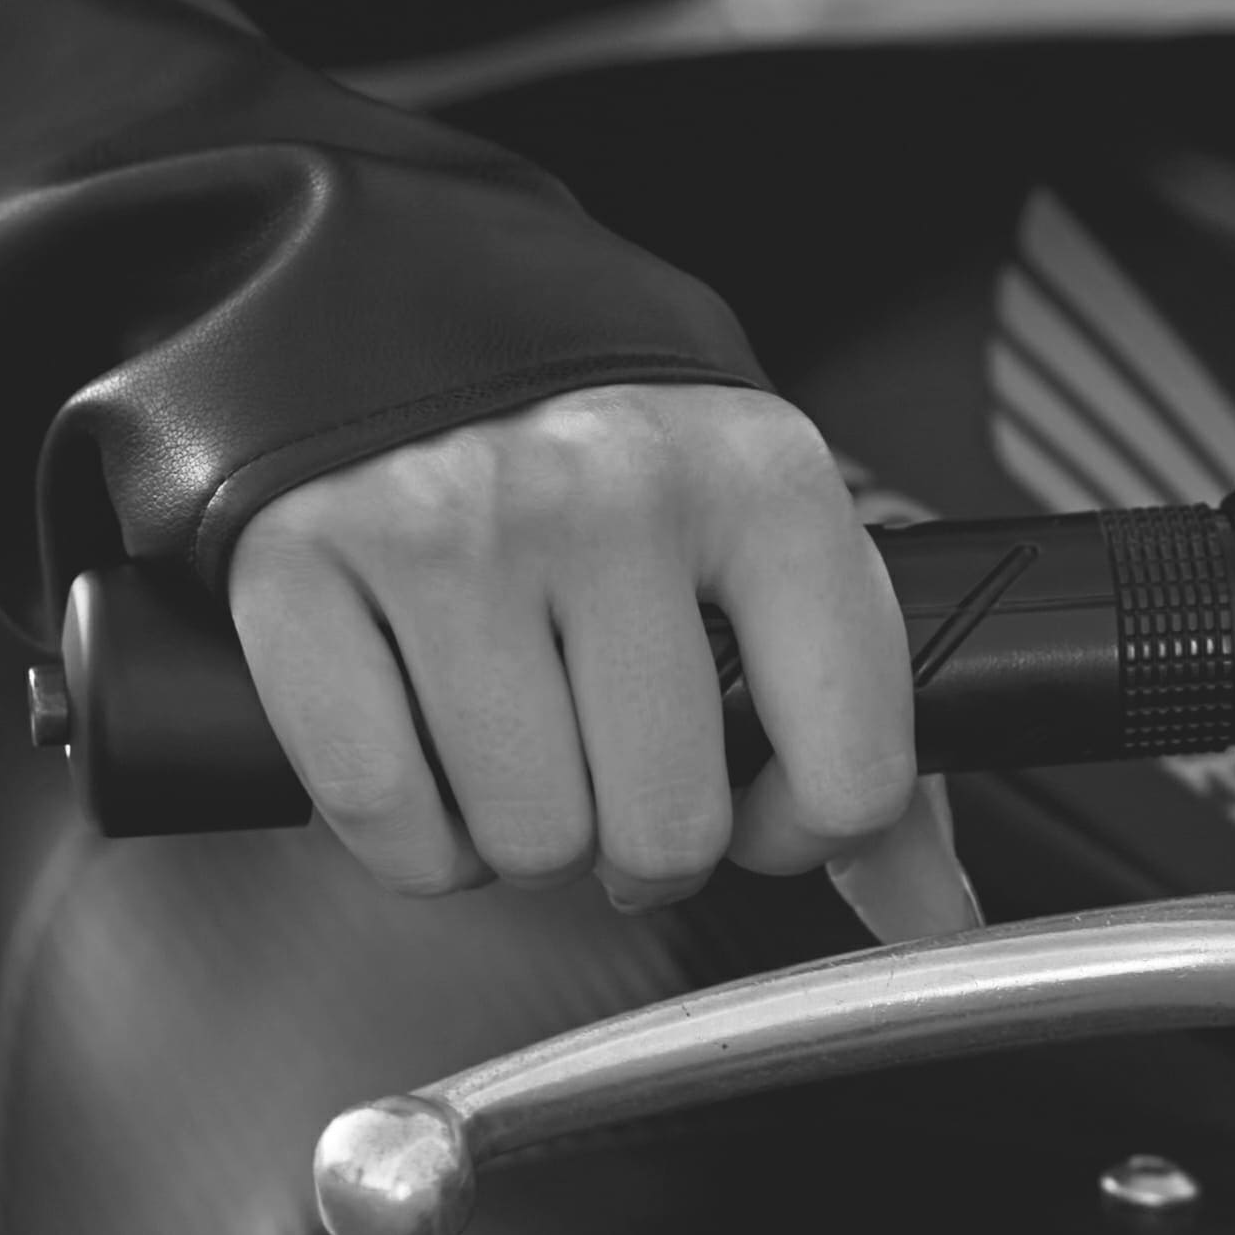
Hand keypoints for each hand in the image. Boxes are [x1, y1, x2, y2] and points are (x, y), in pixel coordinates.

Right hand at [229, 384, 982, 944]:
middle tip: (603, 753)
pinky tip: (424, 737)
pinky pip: (385, 818)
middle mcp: (614, 489)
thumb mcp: (765, 556)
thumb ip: (864, 739)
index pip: (849, 776)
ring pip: (524, 843)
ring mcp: (452, 523)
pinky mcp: (305, 564)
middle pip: (666, 834)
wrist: (405, 320)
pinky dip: (405, 826)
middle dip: (634, 836)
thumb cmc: (602, 475)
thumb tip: (928, 915)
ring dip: (514, 830)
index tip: (753, 788)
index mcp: (765, 481)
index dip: (795, 828)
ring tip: (510, 727)